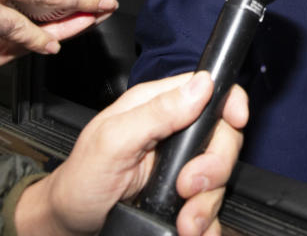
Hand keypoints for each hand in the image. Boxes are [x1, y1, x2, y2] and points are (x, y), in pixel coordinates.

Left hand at [14, 71, 248, 235]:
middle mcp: (175, 132)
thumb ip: (155, 112)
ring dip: (207, 203)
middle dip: (214, 167)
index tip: (235, 121)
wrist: (71, 223)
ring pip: (221, 176)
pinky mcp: (185, 196)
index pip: (210, 89)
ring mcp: (182, 165)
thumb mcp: (111, 141)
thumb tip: (200, 86)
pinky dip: (207, 221)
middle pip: (224, 137)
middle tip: (188, 186)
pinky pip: (213, 206)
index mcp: (158, 106)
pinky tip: (191, 228)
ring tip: (184, 220)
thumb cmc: (80, 180)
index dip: (230, 103)